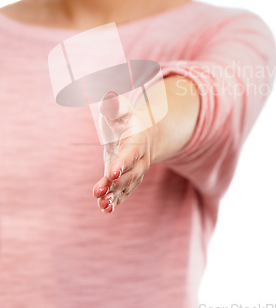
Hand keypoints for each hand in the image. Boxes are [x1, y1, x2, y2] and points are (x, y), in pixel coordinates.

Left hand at [92, 92, 151, 213]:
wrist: (145, 132)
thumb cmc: (126, 119)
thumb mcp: (121, 110)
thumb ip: (114, 106)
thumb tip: (108, 99)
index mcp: (137, 141)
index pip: (129, 154)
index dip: (121, 163)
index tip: (111, 172)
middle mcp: (140, 159)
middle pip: (129, 174)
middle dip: (115, 184)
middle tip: (99, 191)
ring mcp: (135, 171)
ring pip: (127, 186)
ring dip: (115, 196)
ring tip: (102, 205)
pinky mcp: (128, 180)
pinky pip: (124, 193)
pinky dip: (116, 201)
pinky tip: (105, 209)